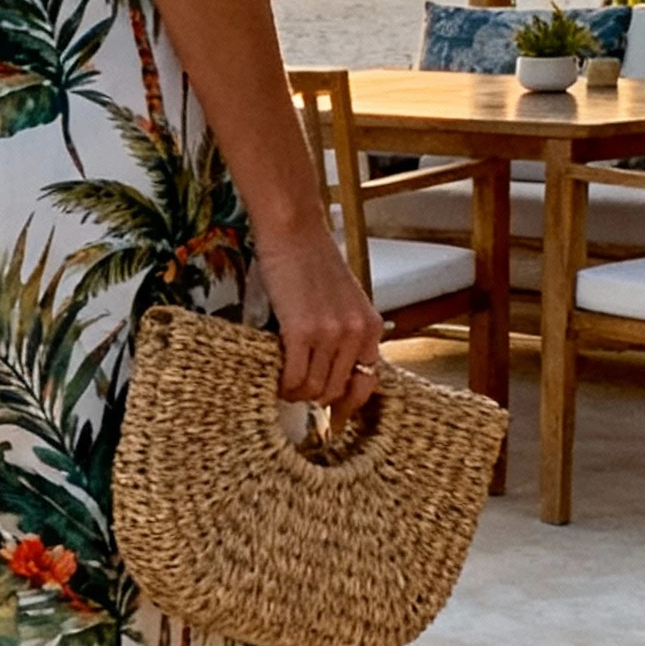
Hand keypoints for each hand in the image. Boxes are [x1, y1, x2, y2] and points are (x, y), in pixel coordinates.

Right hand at [254, 225, 385, 416]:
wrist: (294, 231)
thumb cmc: (312, 261)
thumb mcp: (342, 300)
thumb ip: (343, 332)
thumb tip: (326, 372)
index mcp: (369, 327)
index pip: (366, 382)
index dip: (347, 403)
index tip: (333, 414)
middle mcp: (355, 333)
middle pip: (336, 391)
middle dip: (315, 400)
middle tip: (297, 395)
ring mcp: (330, 334)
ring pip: (314, 390)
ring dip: (296, 394)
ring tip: (283, 386)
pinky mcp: (301, 331)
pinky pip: (294, 377)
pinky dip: (283, 386)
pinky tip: (275, 379)